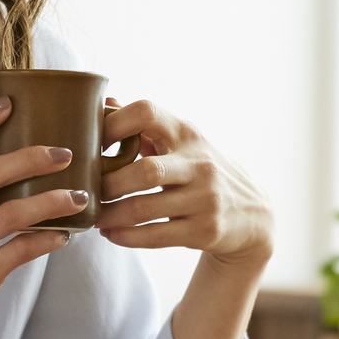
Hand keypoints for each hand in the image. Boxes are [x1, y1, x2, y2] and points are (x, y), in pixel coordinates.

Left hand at [95, 100, 273, 269]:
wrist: (252, 213)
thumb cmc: (200, 172)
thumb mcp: (183, 143)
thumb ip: (146, 125)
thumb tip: (107, 101)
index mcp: (186, 133)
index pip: (148, 113)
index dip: (114, 124)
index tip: (91, 143)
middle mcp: (199, 163)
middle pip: (145, 170)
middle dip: (109, 184)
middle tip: (87, 192)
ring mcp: (206, 198)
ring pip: (145, 208)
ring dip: (111, 215)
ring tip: (94, 216)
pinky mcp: (206, 230)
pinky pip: (156, 236)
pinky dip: (127, 236)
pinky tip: (111, 233)